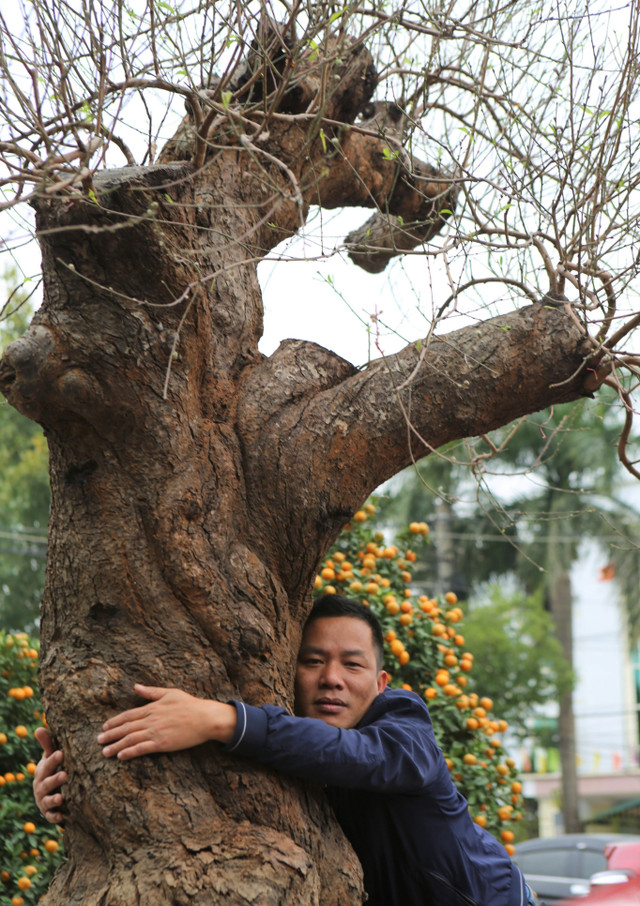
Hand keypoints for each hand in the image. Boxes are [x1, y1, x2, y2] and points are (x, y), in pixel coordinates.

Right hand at [33, 727, 65, 823]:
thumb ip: (47, 744)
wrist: (45, 792)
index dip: (53, 760)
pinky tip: (61, 817)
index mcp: (42, 771)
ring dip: (54, 799)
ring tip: (61, 798)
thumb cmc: (51, 770)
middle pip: (46, 783)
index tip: (61, 753)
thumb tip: (39, 728)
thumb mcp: (49, 758)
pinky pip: (50, 816)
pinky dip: (54, 817)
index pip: (47, 764)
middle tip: (64, 775)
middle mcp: (41, 786)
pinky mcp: (49, 812)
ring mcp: (44, 800)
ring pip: (48, 800)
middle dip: (54, 779)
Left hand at [97, 684, 236, 760]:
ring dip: (116, 746)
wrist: (205, 718)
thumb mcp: (170, 693)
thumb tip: (136, 686)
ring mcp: (155, 732)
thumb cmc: (190, 704)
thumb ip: (151, 691)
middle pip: (125, 728)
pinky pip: (141, 749)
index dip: (115, 721)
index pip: (128, 715)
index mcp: (152, 707)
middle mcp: (151, 720)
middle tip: (98, 740)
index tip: (105, 726)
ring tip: (105, 752)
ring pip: (130, 739)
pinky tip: (121, 756)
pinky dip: (129, 752)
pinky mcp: (162, 743)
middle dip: (110, 734)